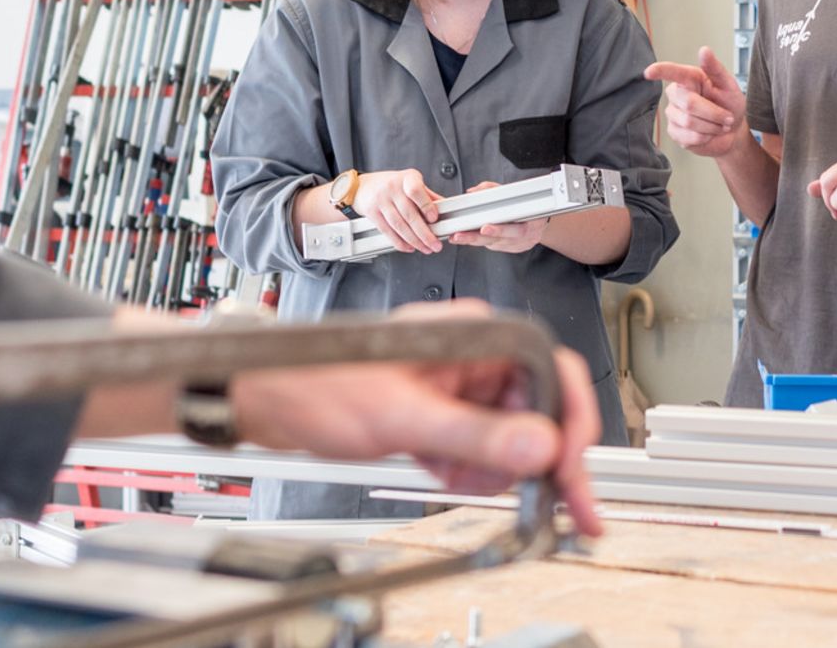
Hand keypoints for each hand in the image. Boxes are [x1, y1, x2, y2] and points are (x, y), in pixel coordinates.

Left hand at [233, 299, 603, 535]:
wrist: (268, 398)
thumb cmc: (319, 380)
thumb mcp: (405, 416)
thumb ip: (476, 434)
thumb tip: (541, 447)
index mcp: (476, 336)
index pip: (553, 372)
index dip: (568, 423)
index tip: (567, 467)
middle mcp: (475, 357)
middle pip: (537, 411)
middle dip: (527, 457)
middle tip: (539, 499)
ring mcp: (459, 387)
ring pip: (510, 437)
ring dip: (490, 468)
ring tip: (454, 476)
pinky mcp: (441, 414)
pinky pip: (478, 449)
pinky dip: (466, 470)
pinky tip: (440, 472)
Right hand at [355, 169, 443, 253]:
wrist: (362, 186)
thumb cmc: (390, 184)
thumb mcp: (410, 182)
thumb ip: (428, 195)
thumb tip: (446, 209)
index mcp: (407, 178)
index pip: (416, 191)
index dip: (426, 206)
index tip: (435, 219)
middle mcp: (393, 188)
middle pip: (409, 214)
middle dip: (424, 233)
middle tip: (435, 244)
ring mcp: (381, 200)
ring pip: (399, 225)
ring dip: (414, 241)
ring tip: (424, 248)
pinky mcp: (372, 213)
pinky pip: (387, 231)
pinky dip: (399, 242)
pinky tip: (409, 247)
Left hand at [448, 182, 547, 252]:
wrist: (542, 223)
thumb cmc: (530, 207)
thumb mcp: (517, 193)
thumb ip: (495, 190)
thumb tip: (475, 191)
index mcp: (531, 223)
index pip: (516, 229)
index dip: (499, 229)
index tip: (484, 227)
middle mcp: (525, 237)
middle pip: (499, 239)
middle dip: (477, 237)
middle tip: (461, 235)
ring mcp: (518, 245)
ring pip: (494, 244)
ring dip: (474, 240)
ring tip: (458, 236)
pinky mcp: (511, 249)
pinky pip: (494, 247)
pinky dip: (481, 242)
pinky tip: (468, 239)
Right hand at [644, 47, 749, 158]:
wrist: (732, 131)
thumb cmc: (729, 104)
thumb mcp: (728, 85)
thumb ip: (715, 68)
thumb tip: (704, 50)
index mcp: (689, 78)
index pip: (671, 72)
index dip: (660, 71)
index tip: (649, 72)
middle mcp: (677, 94)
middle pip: (689, 103)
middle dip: (713, 113)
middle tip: (727, 117)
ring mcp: (673, 114)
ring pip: (689, 122)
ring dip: (711, 126)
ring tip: (719, 125)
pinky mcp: (674, 132)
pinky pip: (688, 137)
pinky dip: (706, 137)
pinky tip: (709, 133)